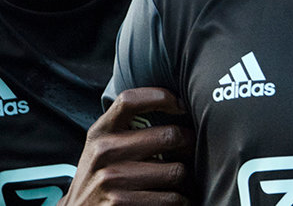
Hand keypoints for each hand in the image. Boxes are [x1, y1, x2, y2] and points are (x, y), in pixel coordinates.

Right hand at [62, 87, 191, 204]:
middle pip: (169, 136)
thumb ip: (125, 127)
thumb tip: (176, 108)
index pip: (130, 100)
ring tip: (184, 179)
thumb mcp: (101, 146)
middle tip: (192, 150)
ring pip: (176, 171)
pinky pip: (172, 199)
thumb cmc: (100, 177)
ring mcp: (112, 179)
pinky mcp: (121, 204)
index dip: (161, 97)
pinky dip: (182, 201)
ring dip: (188, 178)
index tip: (180, 106)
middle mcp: (105, 152)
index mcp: (101, 132)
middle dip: (189, 144)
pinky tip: (176, 199)